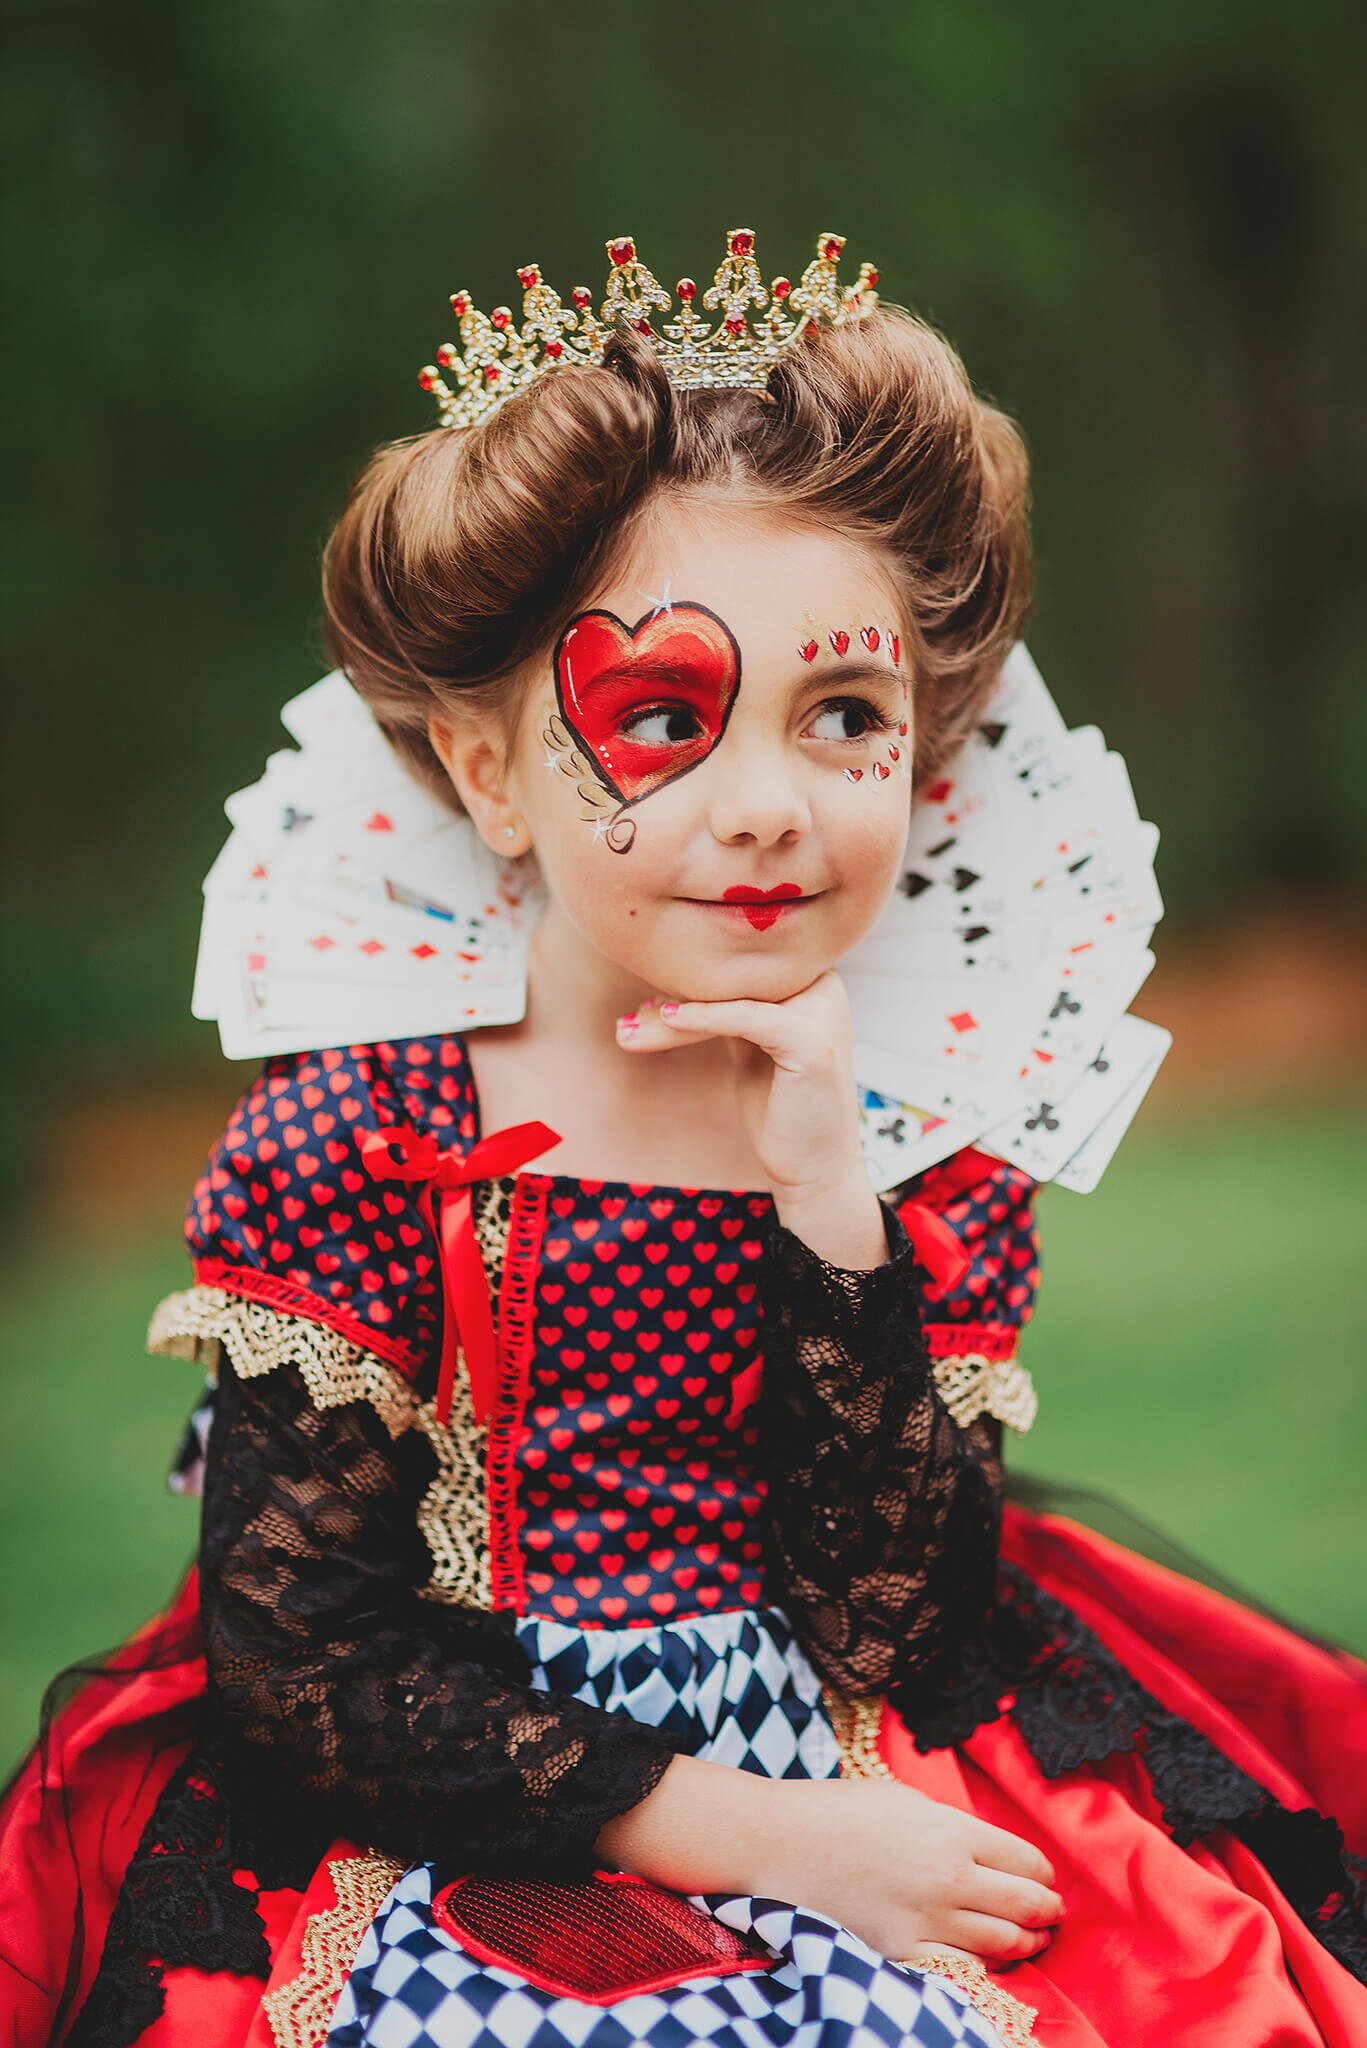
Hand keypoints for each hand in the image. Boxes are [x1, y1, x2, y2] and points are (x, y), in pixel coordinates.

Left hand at [617, 973, 884, 1267]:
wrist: (817, 1170)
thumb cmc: (783, 1111)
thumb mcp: (752, 1046)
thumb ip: (728, 1009)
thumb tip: (667, 986)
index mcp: (815, 978)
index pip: (741, 965)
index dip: (688, 977)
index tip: (642, 997)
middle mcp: (825, 985)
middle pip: (735, 977)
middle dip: (676, 994)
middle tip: (627, 1019)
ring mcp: (823, 1011)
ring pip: (732, 995)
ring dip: (674, 1014)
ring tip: (629, 1029)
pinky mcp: (812, 1041)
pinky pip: (743, 1017)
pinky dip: (700, 1018)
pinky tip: (665, 1019)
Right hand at [754, 1777, 1060, 1966]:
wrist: (778, 1842)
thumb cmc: (838, 1810)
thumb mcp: (906, 1800)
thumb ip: (952, 1826)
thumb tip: (989, 1852)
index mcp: (951, 1831)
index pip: (1026, 1860)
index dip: (1043, 1872)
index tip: (1043, 1877)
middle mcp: (948, 1877)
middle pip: (1027, 1903)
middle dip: (1048, 1911)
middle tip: (1051, 1913)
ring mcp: (925, 1920)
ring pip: (1007, 1943)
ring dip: (1029, 1942)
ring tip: (1032, 1939)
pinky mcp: (901, 1952)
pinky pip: (965, 1970)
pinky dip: (986, 1966)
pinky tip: (987, 1958)